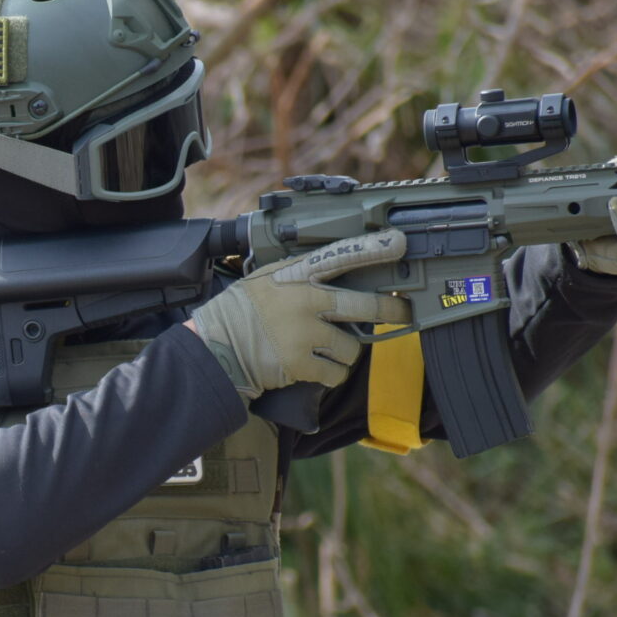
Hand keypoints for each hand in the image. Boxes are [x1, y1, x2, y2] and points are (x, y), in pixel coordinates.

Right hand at [191, 229, 410, 398]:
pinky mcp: (301, 363)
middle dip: (390, 310)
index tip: (399, 243)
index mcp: (295, 275)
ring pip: (351, 346)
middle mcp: (304, 300)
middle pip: (364, 305)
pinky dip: (330, 373)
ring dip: (344, 351)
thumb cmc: (239, 313)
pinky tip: (315, 368)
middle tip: (401, 312)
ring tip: (326, 349)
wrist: (215, 348)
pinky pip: (336, 372)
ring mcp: (304, 333)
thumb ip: (298, 277)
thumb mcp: (265, 280)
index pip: (340, 256)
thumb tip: (337, 279)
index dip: (372, 250)